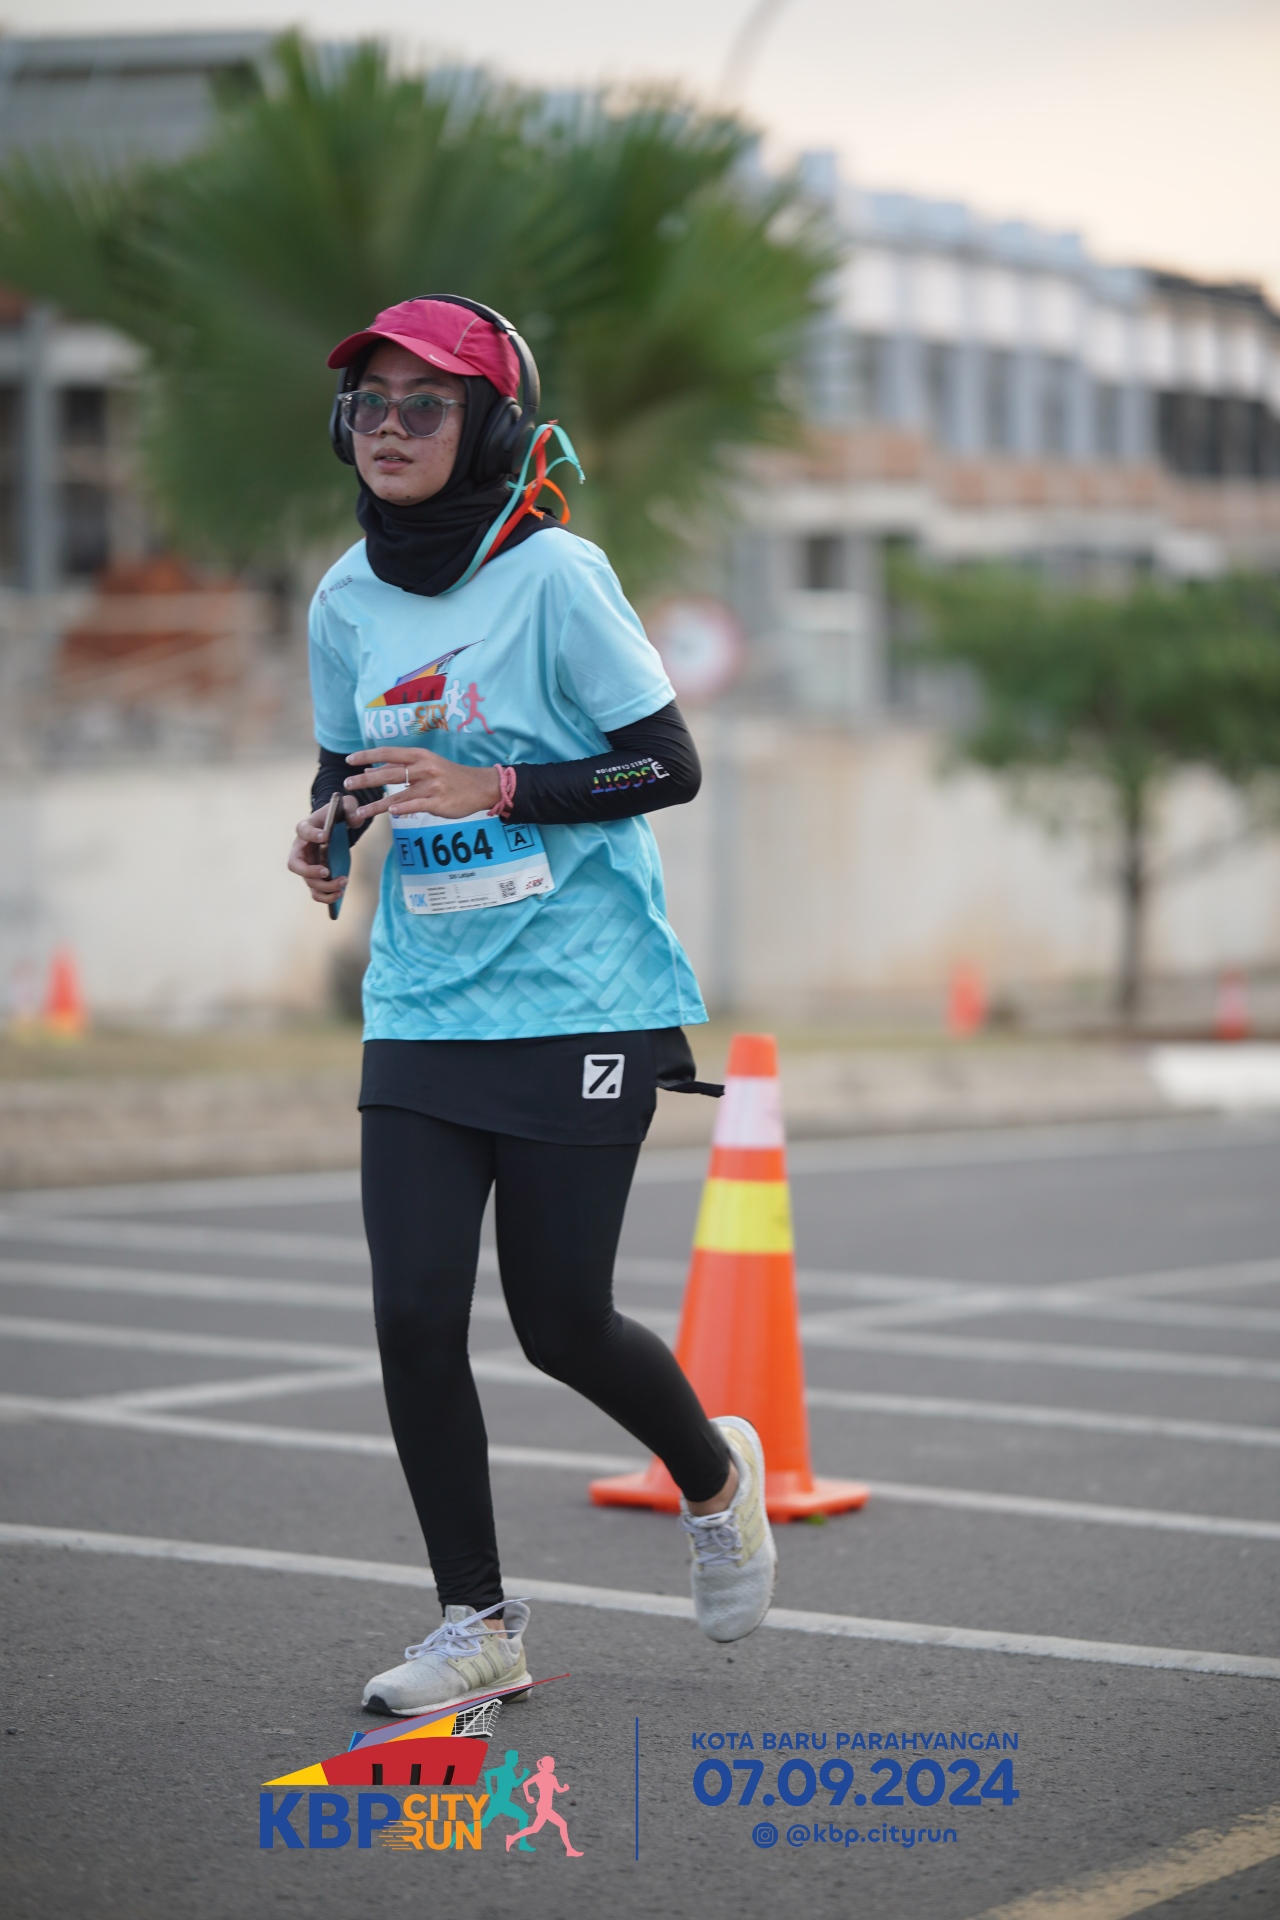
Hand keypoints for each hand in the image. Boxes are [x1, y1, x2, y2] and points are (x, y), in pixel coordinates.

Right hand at [287, 796, 356, 904]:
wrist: (333, 824)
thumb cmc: (337, 814)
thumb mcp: (346, 806)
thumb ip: (352, 809)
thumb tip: (357, 817)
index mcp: (306, 828)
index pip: (303, 830)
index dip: (311, 834)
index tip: (325, 835)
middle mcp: (301, 849)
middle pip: (295, 864)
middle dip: (310, 871)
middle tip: (327, 871)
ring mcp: (307, 865)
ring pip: (308, 882)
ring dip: (324, 887)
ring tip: (342, 883)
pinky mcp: (316, 876)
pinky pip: (316, 891)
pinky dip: (326, 896)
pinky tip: (341, 893)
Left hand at [344, 746, 500, 820]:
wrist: (479, 786)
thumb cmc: (449, 776)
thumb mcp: (426, 764)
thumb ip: (401, 767)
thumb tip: (373, 768)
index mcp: (419, 756)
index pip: (388, 753)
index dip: (367, 756)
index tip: (349, 760)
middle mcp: (424, 768)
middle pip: (389, 774)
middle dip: (366, 780)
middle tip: (347, 785)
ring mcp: (431, 786)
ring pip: (399, 795)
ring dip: (377, 805)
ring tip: (360, 812)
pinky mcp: (438, 803)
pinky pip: (417, 806)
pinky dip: (403, 809)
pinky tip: (390, 813)